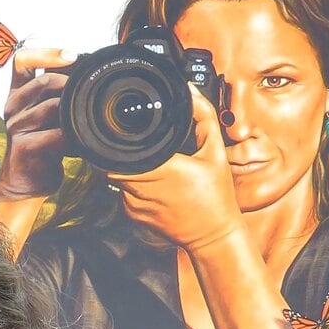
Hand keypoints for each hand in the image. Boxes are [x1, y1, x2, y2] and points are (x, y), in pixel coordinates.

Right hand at [0, 46, 73, 203]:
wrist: (24, 183)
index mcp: (16, 94)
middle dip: (70, 85)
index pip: (22, 60)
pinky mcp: (24, 147)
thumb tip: (89, 73)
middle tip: (87, 94)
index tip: (72, 56)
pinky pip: (56, 134)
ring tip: (84, 123)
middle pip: (43, 82)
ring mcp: (15, 127)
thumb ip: (58, 95)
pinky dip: (73, 137)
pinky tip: (79, 142)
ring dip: (73, 114)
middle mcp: (12, 107)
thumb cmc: (42, 146)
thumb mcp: (47, 116)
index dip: (47, 53)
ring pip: (52, 107)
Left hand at [106, 89, 245, 255]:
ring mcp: (134, 205)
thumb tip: (190, 91)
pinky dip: (131, 186)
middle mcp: (142, 188)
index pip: (118, 151)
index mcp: (161, 169)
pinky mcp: (133, 216)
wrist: (212, 236)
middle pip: (112, 162)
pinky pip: (122, 194)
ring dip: (127, 168)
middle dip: (121, 152)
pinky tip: (152, 185)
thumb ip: (204, 117)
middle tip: (135, 145)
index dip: (115, 139)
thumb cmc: (216, 196)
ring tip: (148, 164)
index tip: (122, 130)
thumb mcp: (215, 152)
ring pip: (116, 178)